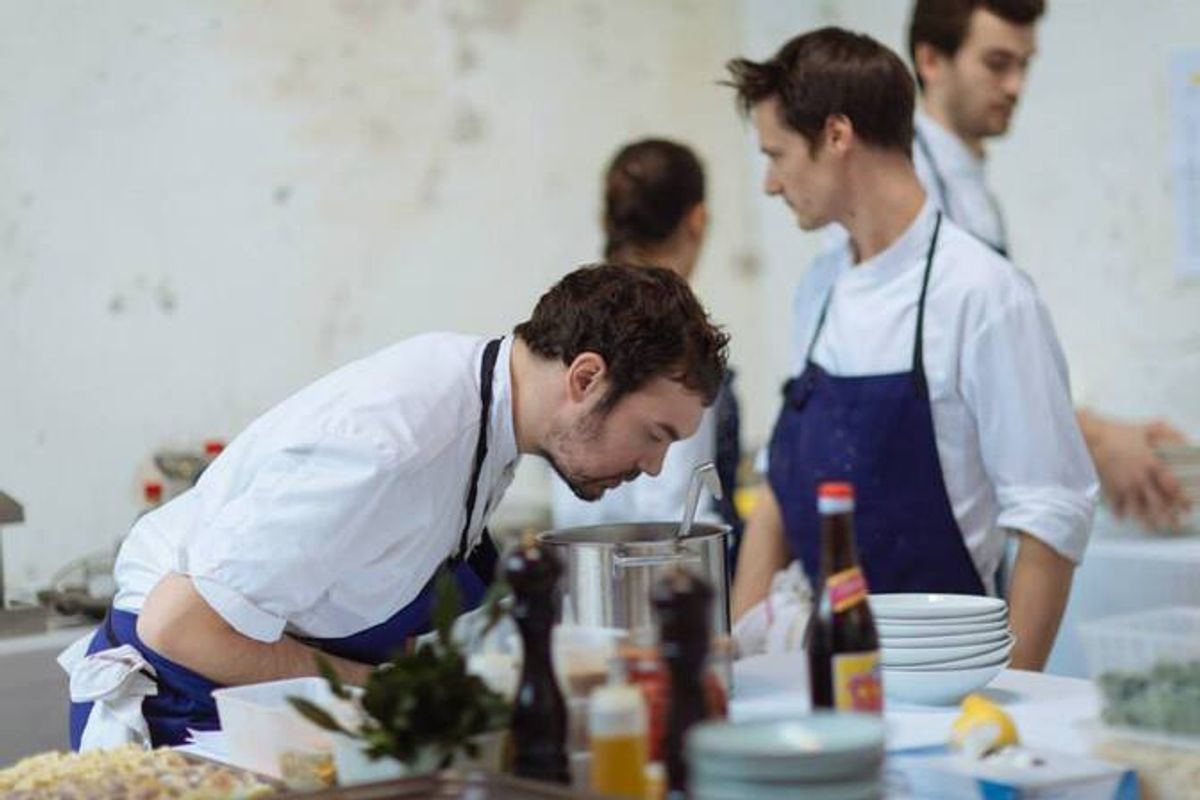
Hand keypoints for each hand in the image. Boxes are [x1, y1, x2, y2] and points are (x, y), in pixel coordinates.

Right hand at [1083, 413, 1190, 529]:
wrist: (1091, 437)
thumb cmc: (1120, 432)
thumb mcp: (1148, 428)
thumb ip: (1170, 434)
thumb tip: (1188, 442)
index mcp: (1152, 464)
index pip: (1172, 487)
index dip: (1182, 499)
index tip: (1188, 507)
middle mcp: (1140, 479)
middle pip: (1157, 503)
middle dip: (1168, 517)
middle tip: (1175, 525)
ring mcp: (1124, 485)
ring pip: (1138, 509)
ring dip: (1146, 521)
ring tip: (1153, 528)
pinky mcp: (1110, 488)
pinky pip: (1116, 505)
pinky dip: (1120, 514)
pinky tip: (1123, 519)